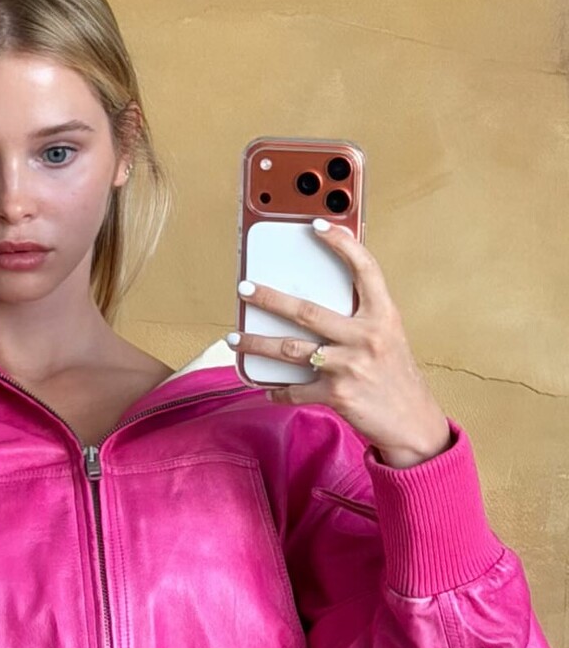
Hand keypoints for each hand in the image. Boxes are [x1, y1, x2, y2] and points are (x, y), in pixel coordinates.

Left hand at [229, 222, 453, 466]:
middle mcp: (366, 336)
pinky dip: (278, 390)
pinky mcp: (337, 395)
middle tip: (244, 289)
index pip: (364, 269)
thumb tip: (330, 296)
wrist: (412, 422)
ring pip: (290, 349)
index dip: (341, 244)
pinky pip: (295, 390)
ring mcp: (350, 366)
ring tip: (233, 338)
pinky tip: (267, 388)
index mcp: (383, 315)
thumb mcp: (389, 337)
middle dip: (270, 298)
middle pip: (307, 311)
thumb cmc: (396, 376)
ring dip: (256, 343)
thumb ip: (363, 316)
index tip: (317, 225)